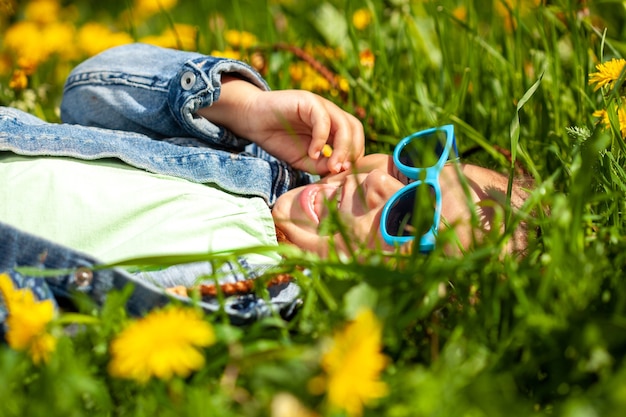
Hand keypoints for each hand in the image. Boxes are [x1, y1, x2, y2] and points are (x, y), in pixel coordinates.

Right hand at [197, 76, 364, 174]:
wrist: (253, 121)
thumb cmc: (278, 139)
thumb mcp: (303, 160)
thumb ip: (321, 165)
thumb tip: (338, 171)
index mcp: (332, 127)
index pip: (355, 139)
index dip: (353, 157)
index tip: (342, 174)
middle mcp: (330, 114)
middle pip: (355, 129)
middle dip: (352, 152)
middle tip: (339, 170)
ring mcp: (320, 106)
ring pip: (344, 124)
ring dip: (341, 148)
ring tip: (331, 165)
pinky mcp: (308, 101)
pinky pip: (323, 119)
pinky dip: (321, 138)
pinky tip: (312, 152)